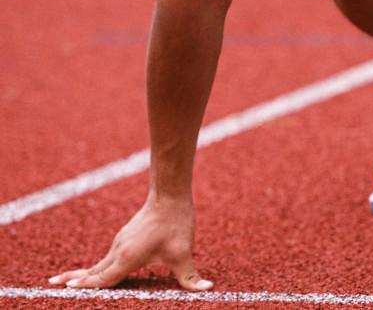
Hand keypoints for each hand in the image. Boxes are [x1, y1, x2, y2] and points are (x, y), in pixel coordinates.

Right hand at [48, 195, 211, 290]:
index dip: (87, 286)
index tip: (67, 290)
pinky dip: (96, 265)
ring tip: (65, 280)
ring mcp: (121, 241)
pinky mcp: (125, 236)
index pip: (103, 278)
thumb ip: (191, 277)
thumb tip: (207, 289)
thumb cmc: (176, 224)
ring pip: (99, 262)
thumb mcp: (184, 253)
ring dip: (83, 272)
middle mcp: (119, 249)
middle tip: (52, 285)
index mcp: (128, 257)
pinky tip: (95, 269)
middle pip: (94, 270)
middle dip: (74, 279)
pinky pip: (107, 255)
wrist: (170, 195)